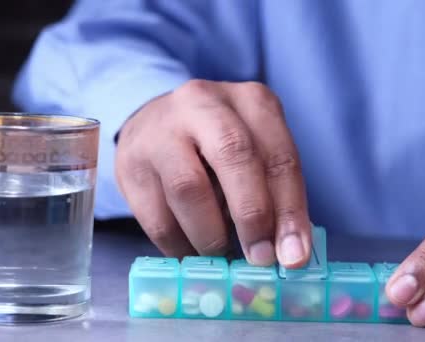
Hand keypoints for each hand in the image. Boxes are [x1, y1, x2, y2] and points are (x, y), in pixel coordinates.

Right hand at [115, 79, 311, 267]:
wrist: (155, 124)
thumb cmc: (217, 146)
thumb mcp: (254, 153)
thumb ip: (272, 193)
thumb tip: (288, 252)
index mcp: (250, 100)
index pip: (279, 155)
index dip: (290, 210)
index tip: (294, 256)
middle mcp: (204, 103)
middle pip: (234, 156)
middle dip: (252, 216)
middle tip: (260, 258)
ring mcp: (161, 128)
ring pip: (189, 188)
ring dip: (210, 234)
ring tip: (220, 252)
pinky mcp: (130, 160)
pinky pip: (156, 215)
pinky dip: (179, 244)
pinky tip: (190, 248)